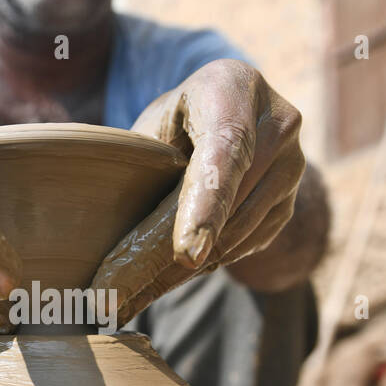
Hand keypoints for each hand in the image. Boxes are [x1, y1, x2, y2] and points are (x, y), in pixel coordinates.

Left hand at [90, 59, 305, 324]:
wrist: (225, 111)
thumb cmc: (174, 121)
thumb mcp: (153, 127)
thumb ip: (142, 161)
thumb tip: (94, 223)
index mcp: (234, 89)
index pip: (226, 151)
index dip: (206, 204)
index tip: (187, 254)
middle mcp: (278, 125)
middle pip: (230, 204)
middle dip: (171, 256)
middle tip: (115, 296)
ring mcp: (292, 167)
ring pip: (237, 235)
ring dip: (181, 272)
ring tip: (127, 297)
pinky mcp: (288, 205)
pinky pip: (245, 247)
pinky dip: (203, 264)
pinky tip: (163, 279)